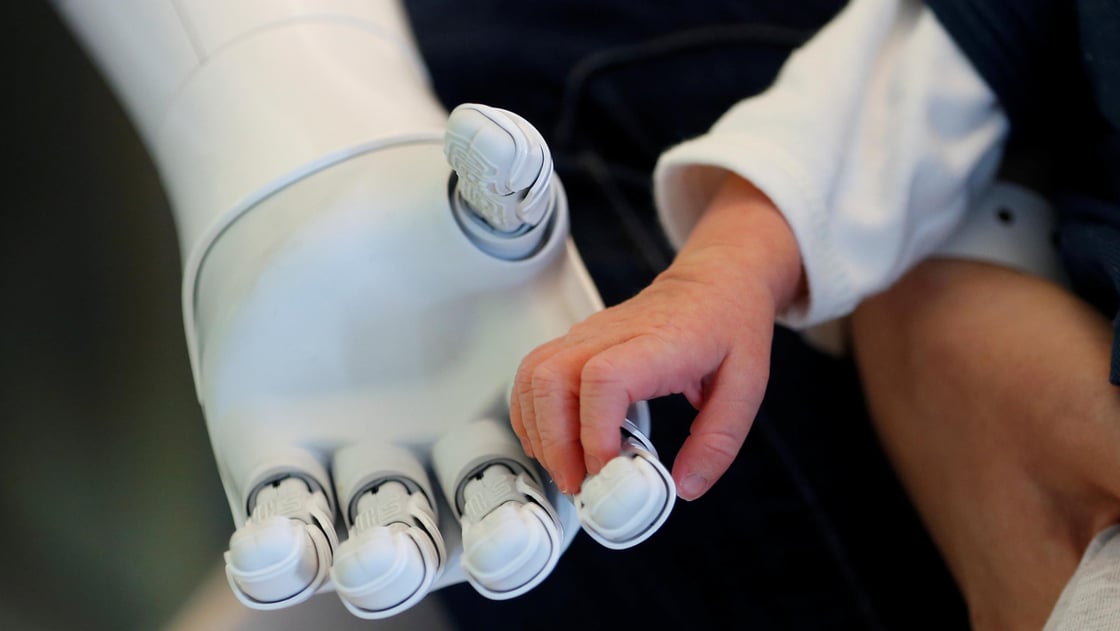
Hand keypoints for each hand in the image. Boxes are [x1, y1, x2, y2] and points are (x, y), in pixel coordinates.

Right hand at [510, 174, 804, 499]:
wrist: (715, 282)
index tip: (607, 467)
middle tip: (578, 481)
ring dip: (538, 430)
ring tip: (564, 467)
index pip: (604, 378)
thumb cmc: (728, 324)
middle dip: (555, 442)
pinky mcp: (576, 341)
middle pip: (552, 379)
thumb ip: (718, 442)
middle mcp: (614, 334)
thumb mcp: (748, 387)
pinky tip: (550, 441)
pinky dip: (530, 413)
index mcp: (661, 343)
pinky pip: (532, 373)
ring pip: (533, 375)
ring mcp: (588, 334)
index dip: (595, 430)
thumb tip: (685, 486)